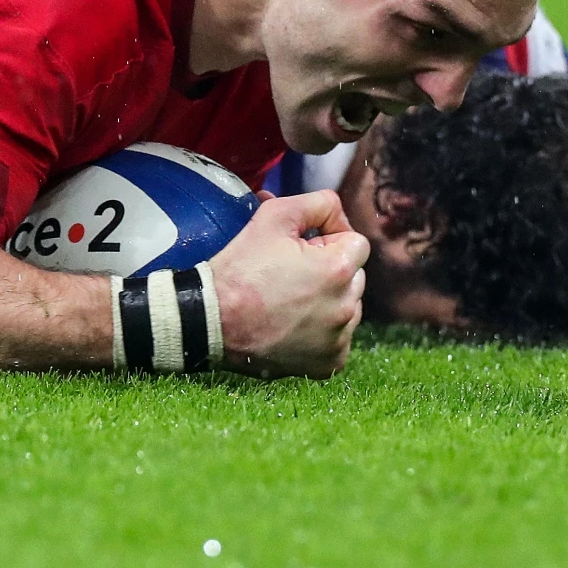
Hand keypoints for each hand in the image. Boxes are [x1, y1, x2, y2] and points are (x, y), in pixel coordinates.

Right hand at [210, 190, 369, 378]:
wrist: (210, 320)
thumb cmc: (240, 267)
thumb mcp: (273, 216)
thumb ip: (316, 203)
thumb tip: (335, 211)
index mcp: (339, 270)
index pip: (357, 243)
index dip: (329, 239)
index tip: (302, 246)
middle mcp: (347, 308)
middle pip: (354, 277)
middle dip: (330, 270)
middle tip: (291, 272)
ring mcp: (338, 339)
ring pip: (347, 309)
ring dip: (329, 301)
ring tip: (290, 300)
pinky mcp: (327, 364)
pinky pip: (336, 341)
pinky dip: (321, 334)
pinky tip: (293, 326)